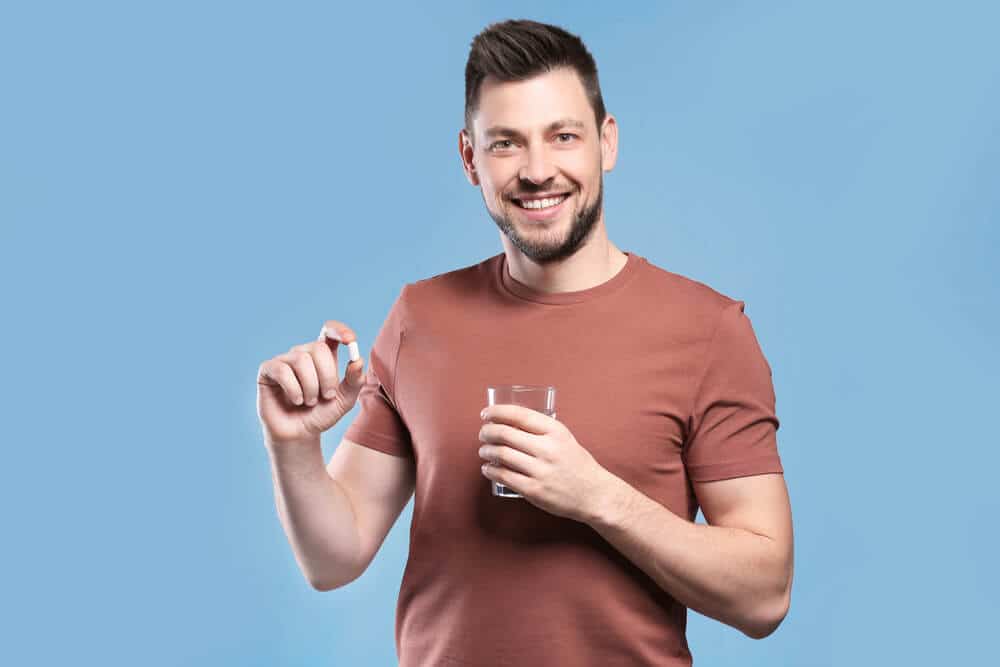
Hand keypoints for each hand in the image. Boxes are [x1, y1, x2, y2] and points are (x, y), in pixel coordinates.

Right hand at [257, 320, 364, 448]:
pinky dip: (294, 389)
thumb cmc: (321, 415)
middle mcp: (303, 354)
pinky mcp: (268, 370)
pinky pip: (282, 370)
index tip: (349, 341)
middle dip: (327, 376)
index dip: (339, 330)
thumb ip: (354, 381)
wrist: (300, 435)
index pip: (330, 331)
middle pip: (318, 348)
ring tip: (309, 402)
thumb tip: (357, 360)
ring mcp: (284, 360)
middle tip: (327, 396)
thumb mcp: (345, 400)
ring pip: (301, 359)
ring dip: (310, 386)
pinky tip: (296, 400)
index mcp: (323, 356)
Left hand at [477, 404, 614, 522]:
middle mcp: (547, 449)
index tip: (485, 414)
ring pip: (501, 455)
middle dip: (487, 432)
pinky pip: (504, 477)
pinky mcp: (534, 490)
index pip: (519, 415)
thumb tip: (508, 421)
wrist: (594, 494)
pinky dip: (490, 471)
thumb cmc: (577, 464)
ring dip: (486, 451)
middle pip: (505, 434)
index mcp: (555, 431)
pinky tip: (488, 468)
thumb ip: (541, 429)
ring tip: (484, 451)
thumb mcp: (564, 438)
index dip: (497, 412)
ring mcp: (540, 471)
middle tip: (483, 434)